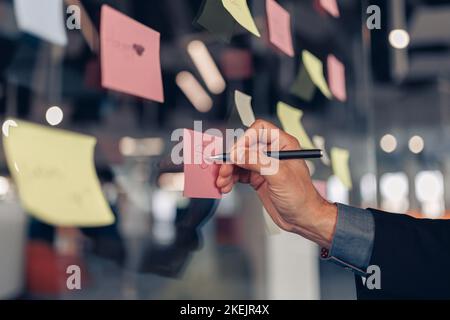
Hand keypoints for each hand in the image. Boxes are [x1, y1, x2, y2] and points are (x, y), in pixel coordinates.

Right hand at [216, 120, 336, 247]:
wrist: (303, 219)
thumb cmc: (302, 197)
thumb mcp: (279, 176)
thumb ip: (257, 162)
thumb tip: (238, 154)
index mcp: (283, 145)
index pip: (259, 130)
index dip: (245, 138)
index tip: (236, 152)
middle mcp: (273, 152)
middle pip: (245, 146)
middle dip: (232, 158)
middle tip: (223, 170)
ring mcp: (264, 166)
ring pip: (239, 161)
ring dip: (228, 170)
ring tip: (222, 181)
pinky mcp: (258, 178)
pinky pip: (239, 173)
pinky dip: (230, 179)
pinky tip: (226, 186)